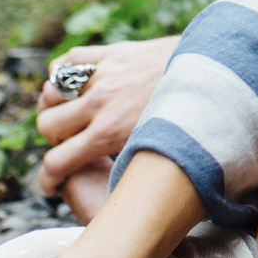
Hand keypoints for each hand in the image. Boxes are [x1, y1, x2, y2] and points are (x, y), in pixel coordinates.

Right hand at [35, 37, 176, 201]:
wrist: (211, 73)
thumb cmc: (187, 118)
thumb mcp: (156, 150)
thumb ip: (129, 167)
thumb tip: (119, 203)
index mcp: (109, 133)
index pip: (56, 162)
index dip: (48, 178)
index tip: (51, 183)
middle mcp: (100, 103)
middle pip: (46, 126)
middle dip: (54, 138)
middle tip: (69, 140)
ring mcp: (103, 75)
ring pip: (49, 94)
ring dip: (55, 106)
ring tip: (70, 114)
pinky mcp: (110, 53)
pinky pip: (65, 62)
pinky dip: (61, 74)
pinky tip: (74, 87)